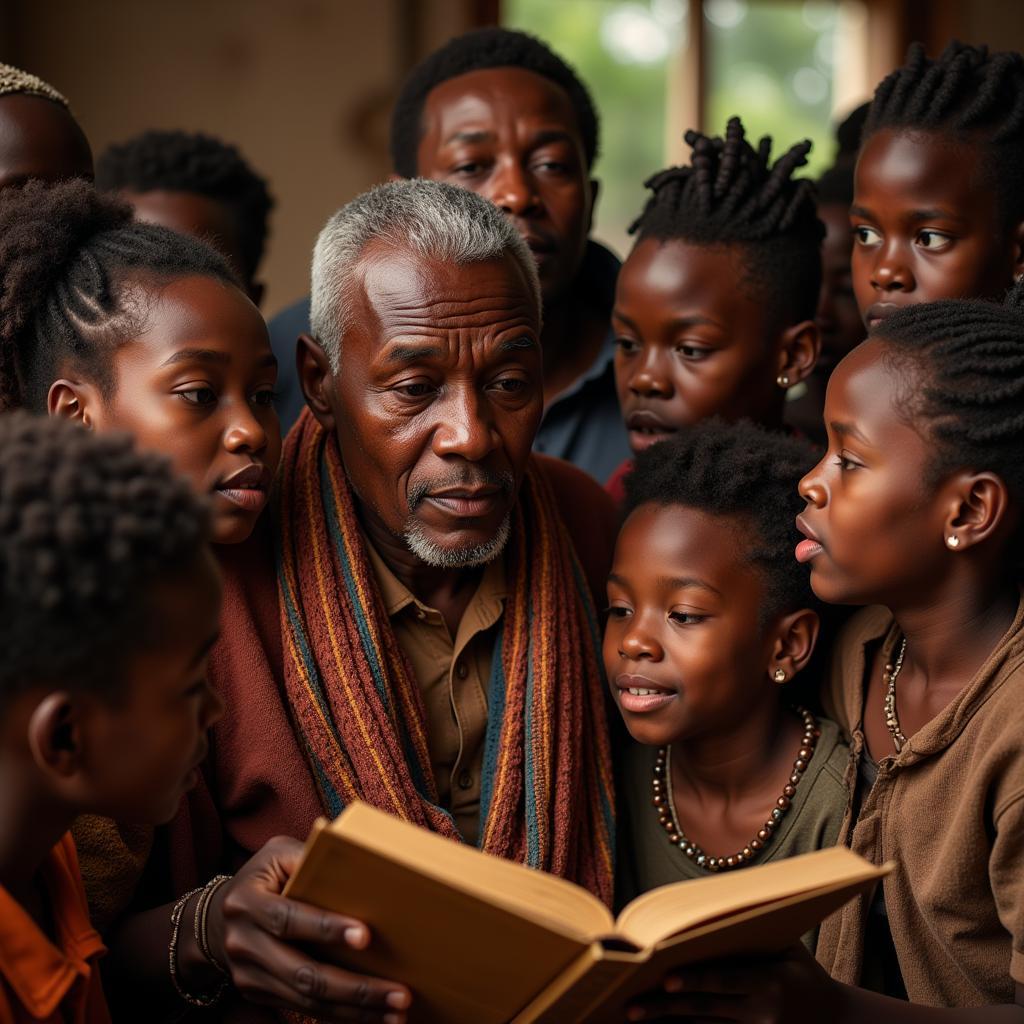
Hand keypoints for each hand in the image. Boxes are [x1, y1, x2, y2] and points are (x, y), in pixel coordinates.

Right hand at [207, 835, 411, 1021]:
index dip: (326, 929)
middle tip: (399, 992)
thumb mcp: (277, 855)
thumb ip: (310, 856)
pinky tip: (372, 1015)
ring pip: (307, 1000)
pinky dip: (340, 1015)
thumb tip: (357, 857)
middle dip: (354, 987)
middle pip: (303, 973)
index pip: (288, 919)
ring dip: (355, 1009)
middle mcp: (244, 943)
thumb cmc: (262, 877)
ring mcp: (249, 975)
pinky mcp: (259, 995)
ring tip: (396, 1010)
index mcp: (247, 903)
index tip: (365, 937)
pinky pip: (303, 1009)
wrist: (216, 919)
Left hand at [625, 944, 842, 1022]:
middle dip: (666, 1008)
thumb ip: (754, 930)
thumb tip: (713, 904)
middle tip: (633, 1005)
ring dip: (669, 1023)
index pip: (723, 981)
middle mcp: (761, 1013)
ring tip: (635, 1016)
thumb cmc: (805, 972)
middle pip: (705, 1009)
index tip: (664, 979)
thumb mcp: (788, 947)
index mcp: (769, 983)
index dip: (694, 980)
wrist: (839, 1021)